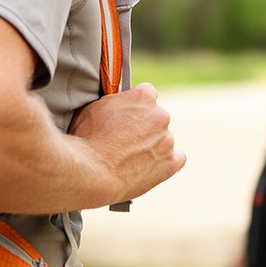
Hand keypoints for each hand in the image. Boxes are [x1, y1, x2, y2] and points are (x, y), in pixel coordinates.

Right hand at [69, 83, 186, 203]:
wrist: (91, 172)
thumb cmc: (88, 138)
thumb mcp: (95, 107)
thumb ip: (115, 99)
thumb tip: (122, 94)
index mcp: (144, 96)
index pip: (147, 93)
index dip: (136, 106)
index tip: (127, 115)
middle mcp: (161, 114)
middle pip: (157, 116)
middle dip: (145, 125)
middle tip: (126, 139)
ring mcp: (167, 139)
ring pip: (164, 138)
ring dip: (153, 144)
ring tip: (132, 157)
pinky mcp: (170, 163)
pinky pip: (177, 158)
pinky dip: (167, 161)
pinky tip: (154, 165)